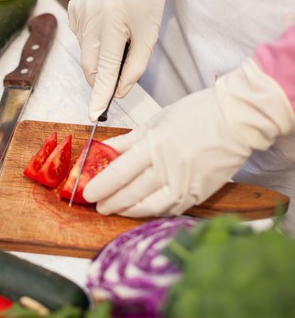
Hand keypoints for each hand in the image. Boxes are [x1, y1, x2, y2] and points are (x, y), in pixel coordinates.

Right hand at [68, 0, 176, 120]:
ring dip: (99, 55)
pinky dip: (92, 41)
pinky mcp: (72, 9)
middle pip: (89, 64)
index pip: (105, 67)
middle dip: (100, 76)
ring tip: (115, 36)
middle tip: (116, 75)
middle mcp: (91, 16)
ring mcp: (78, 12)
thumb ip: (135, 66)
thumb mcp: (150, 34)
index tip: (94, 113)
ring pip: (85, 53)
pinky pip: (80, 38)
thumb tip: (118, 91)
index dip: (101, 93)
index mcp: (114, 20)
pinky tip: (104, 26)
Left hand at [83, 59, 294, 216]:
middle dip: (110, 202)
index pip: (119, 172)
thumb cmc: (197, 113)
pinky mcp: (197, 193)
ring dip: (127, 210)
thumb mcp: (156, 121)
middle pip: (131, 193)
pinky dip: (152, 211)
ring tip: (114, 209)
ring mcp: (184, 184)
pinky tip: (141, 209)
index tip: (87, 193)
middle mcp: (167, 168)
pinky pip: (170, 208)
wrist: (238, 119)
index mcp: (154, 146)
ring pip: (149, 206)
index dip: (101, 186)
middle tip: (97, 205)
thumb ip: (128, 139)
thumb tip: (103, 149)